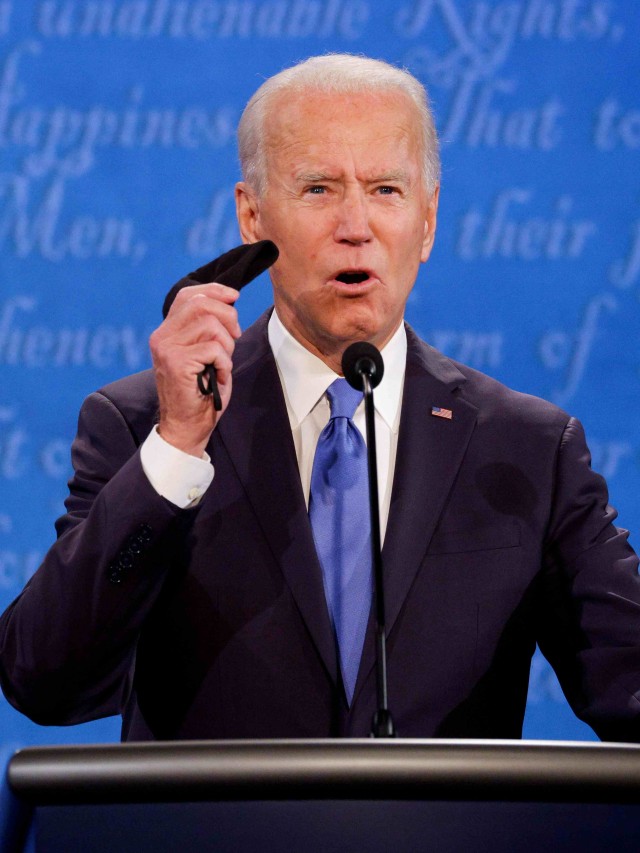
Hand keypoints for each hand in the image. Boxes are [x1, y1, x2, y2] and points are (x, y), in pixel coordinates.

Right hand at [149, 282, 240, 455]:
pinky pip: (214, 349)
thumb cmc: (200, 392)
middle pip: (202, 305)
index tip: (235, 296)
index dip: (214, 291)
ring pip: (211, 326)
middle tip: (235, 338)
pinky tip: (218, 377)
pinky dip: (224, 364)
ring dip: (227, 346)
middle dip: (228, 318)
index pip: (188, 296)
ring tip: (221, 365)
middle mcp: (162, 336)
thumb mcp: (205, 353)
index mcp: (167, 331)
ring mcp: (167, 349)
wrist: (187, 426)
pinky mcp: (177, 363)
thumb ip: (209, 328)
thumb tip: (229, 301)